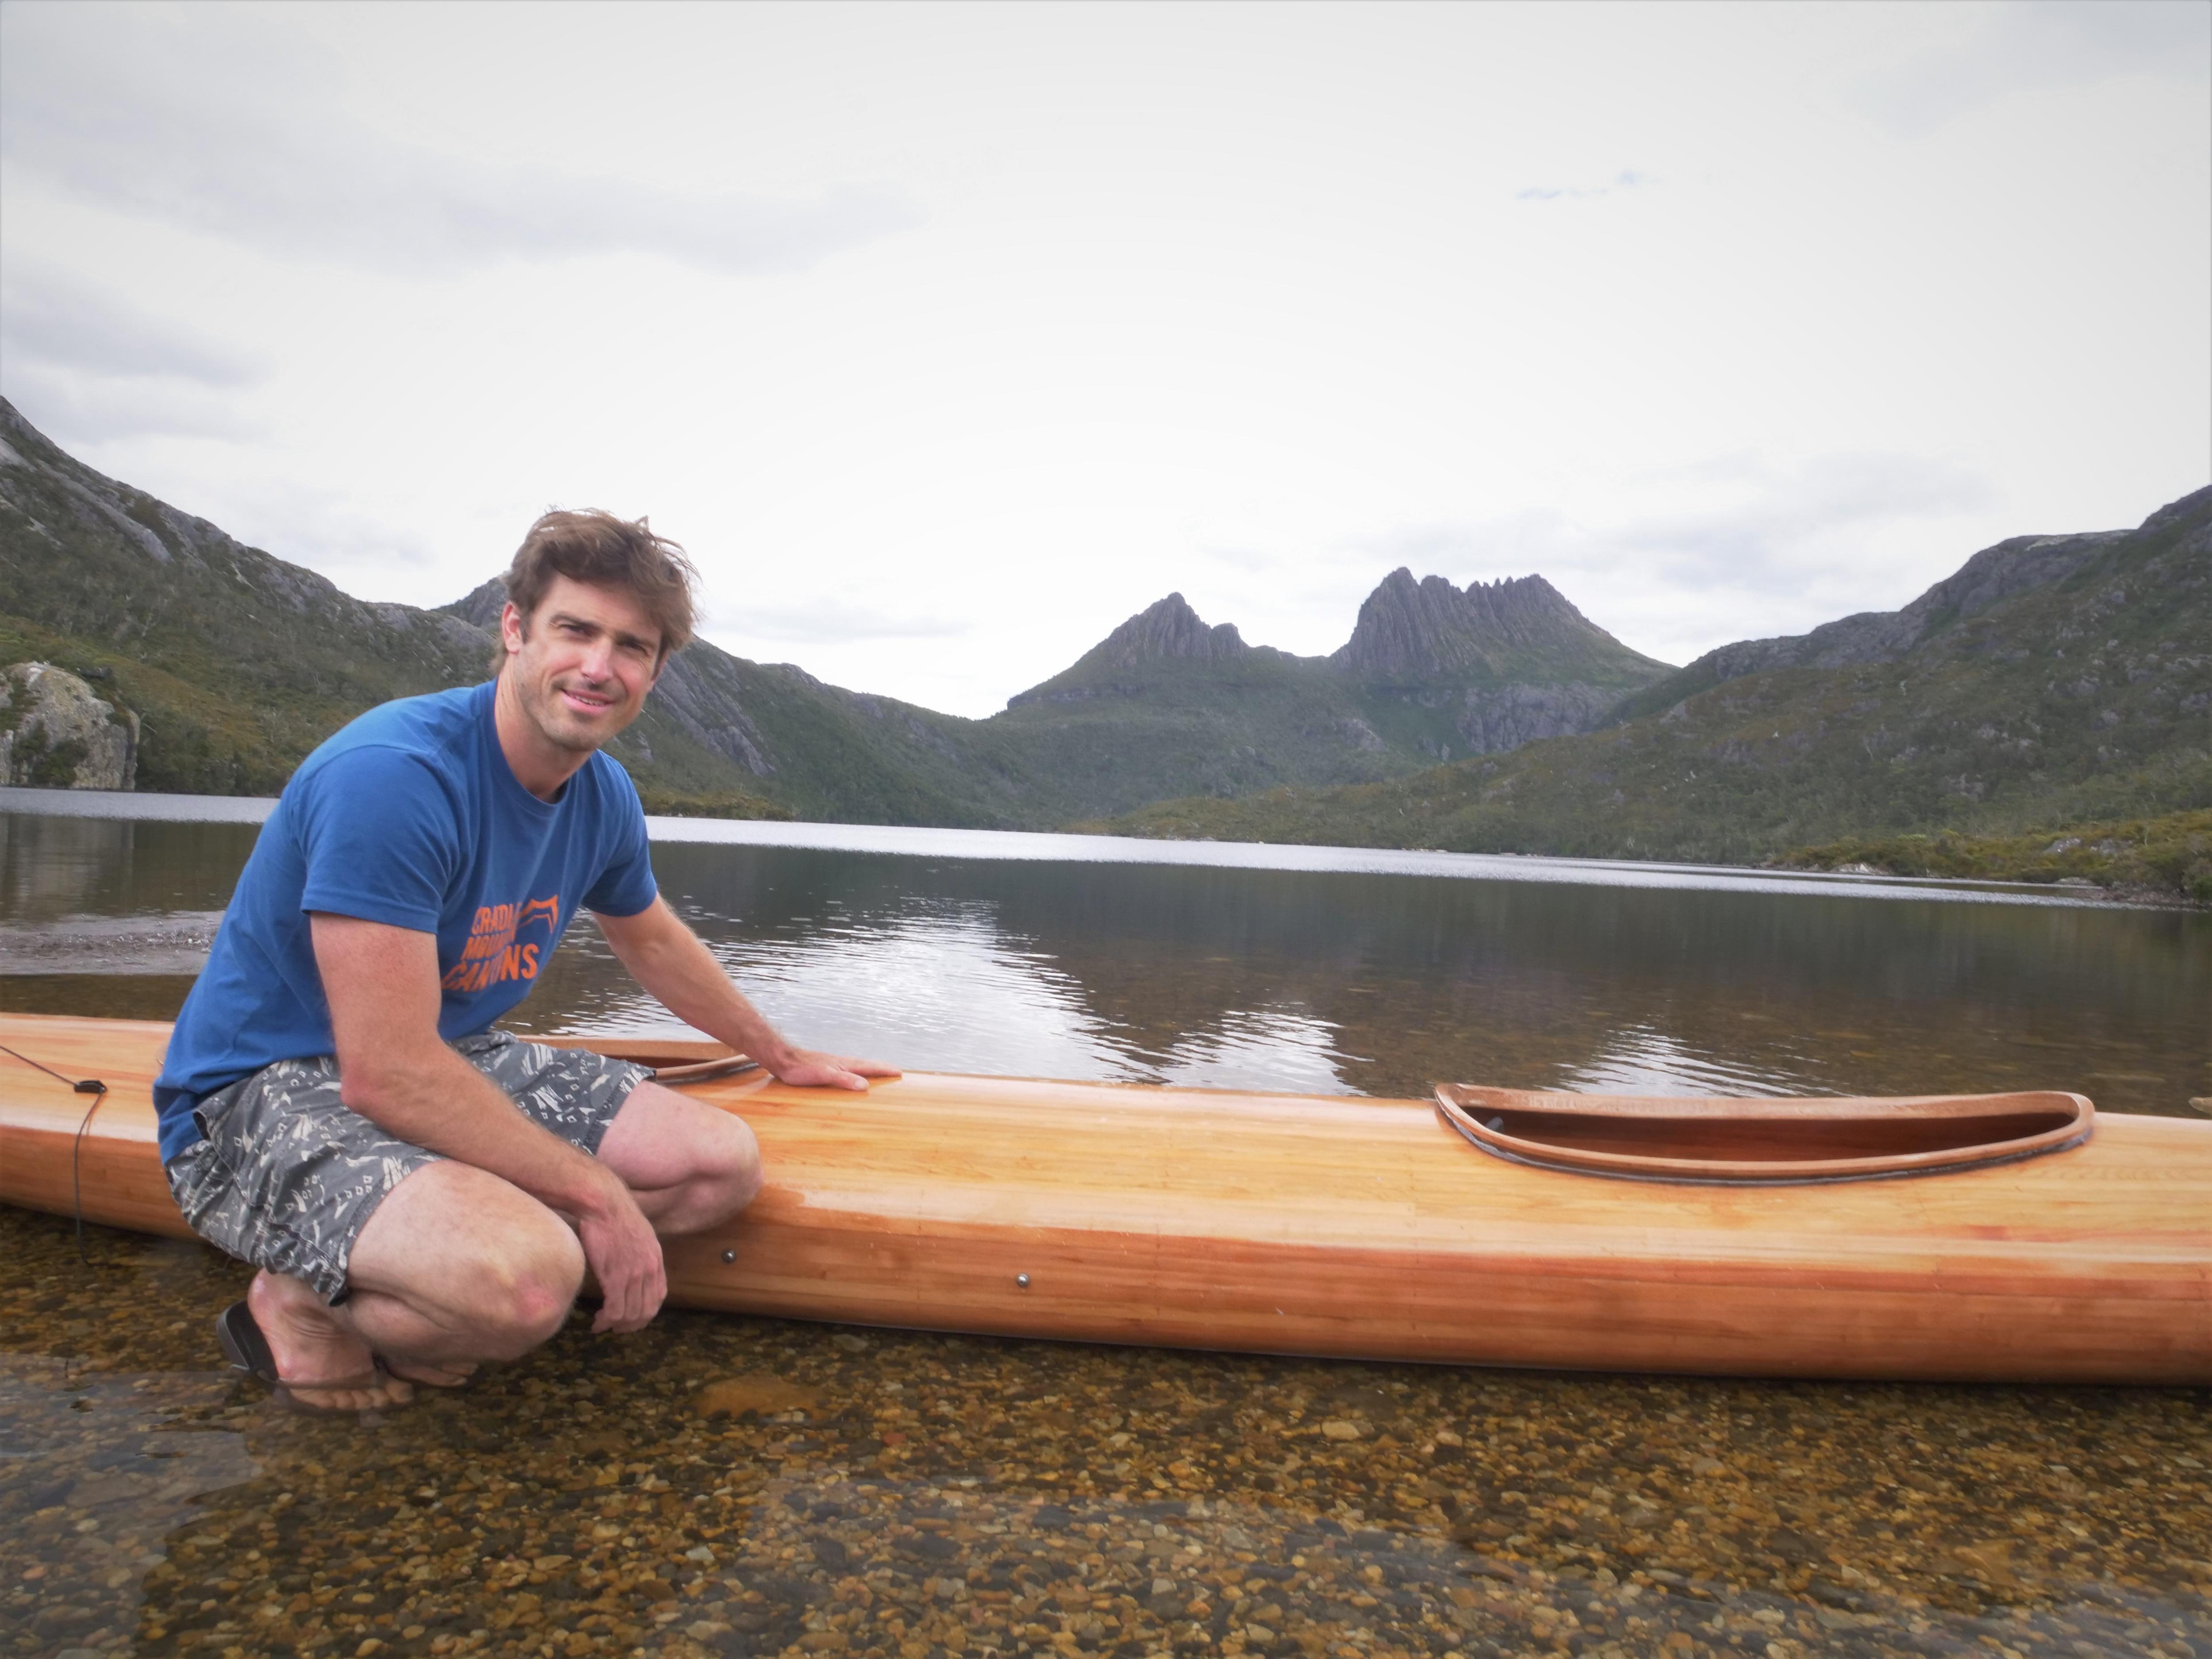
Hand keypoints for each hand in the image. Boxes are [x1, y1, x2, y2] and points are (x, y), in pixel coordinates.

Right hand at [575, 1175, 666, 1333]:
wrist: (604, 1204)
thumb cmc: (615, 1216)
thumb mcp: (640, 1236)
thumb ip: (641, 1255)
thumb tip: (633, 1270)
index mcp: (656, 1260)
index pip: (658, 1297)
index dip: (646, 1313)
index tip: (632, 1318)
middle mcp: (649, 1270)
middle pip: (646, 1311)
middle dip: (631, 1325)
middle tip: (617, 1329)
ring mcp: (633, 1274)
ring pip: (630, 1314)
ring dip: (616, 1325)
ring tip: (603, 1326)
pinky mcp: (615, 1276)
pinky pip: (615, 1310)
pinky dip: (606, 1321)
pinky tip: (597, 1322)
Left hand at [769, 1049, 902, 1090]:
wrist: (783, 1060)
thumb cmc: (801, 1069)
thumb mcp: (824, 1075)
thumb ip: (844, 1079)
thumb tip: (865, 1086)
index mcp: (845, 1064)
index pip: (870, 1067)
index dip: (885, 1070)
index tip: (899, 1072)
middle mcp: (842, 1062)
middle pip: (867, 1065)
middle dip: (882, 1068)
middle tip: (895, 1071)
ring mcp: (834, 1064)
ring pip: (858, 1067)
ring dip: (870, 1070)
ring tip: (878, 1073)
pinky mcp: (826, 1068)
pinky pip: (847, 1071)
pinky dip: (856, 1073)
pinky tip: (851, 1077)